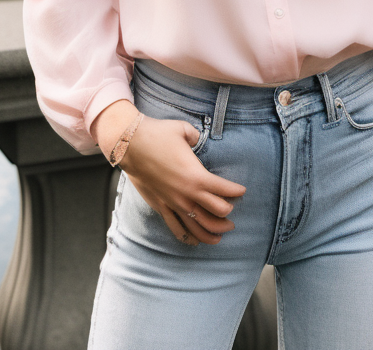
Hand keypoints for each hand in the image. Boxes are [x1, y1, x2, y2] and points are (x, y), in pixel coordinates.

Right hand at [91, 100, 245, 245]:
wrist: (130, 145)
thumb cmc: (158, 134)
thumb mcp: (184, 130)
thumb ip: (196, 136)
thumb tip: (198, 140)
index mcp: (197, 176)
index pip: (225, 190)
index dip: (237, 191)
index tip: (242, 191)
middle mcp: (187, 194)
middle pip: (217, 212)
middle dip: (228, 214)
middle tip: (232, 213)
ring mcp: (174, 203)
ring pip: (198, 227)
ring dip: (213, 232)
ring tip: (222, 235)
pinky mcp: (161, 207)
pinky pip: (177, 228)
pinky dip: (189, 237)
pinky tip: (196, 241)